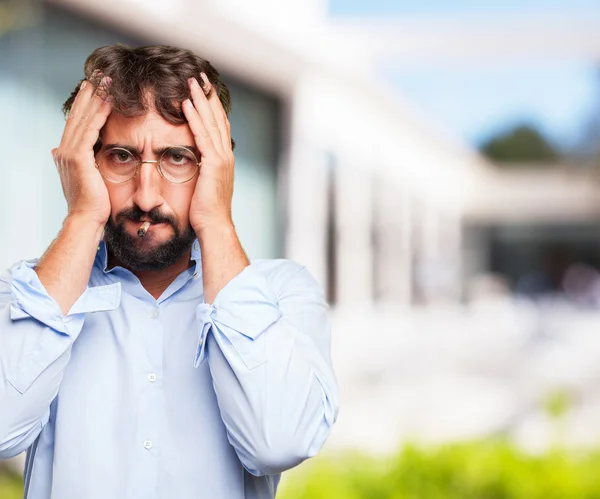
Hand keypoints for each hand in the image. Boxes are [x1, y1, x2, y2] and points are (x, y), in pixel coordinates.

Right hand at [52, 77, 112, 226]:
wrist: (87, 219)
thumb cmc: (92, 204)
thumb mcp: (82, 178)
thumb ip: (75, 163)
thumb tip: (58, 153)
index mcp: (67, 153)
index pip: (76, 121)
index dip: (85, 102)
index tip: (94, 86)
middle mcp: (65, 150)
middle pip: (78, 114)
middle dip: (89, 93)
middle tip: (99, 74)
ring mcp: (70, 153)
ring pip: (84, 118)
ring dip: (95, 97)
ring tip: (105, 80)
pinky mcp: (79, 158)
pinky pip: (91, 129)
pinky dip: (99, 113)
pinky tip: (109, 100)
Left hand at [183, 74, 234, 232]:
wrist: (214, 226)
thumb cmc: (206, 212)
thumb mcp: (204, 187)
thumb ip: (201, 172)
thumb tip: (192, 166)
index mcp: (224, 160)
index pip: (219, 127)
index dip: (212, 108)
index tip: (204, 91)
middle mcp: (226, 156)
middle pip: (218, 119)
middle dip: (208, 97)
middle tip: (200, 77)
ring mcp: (221, 159)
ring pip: (211, 122)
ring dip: (200, 100)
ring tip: (191, 81)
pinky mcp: (213, 164)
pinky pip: (202, 135)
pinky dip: (194, 117)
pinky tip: (185, 103)